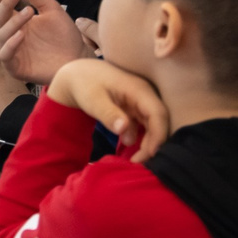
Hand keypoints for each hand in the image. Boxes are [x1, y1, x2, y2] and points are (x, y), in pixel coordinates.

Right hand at [0, 0, 92, 85]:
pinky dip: (11, 45)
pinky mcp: (16, 67)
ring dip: (14, 21)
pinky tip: (21, 34)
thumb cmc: (65, 36)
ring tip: (29, 11)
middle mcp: (11, 35)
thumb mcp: (51, 9)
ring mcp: (12, 51)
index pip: (0, 7)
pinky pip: (6, 55)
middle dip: (5, 4)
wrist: (79, 59)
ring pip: (2, 34)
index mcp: (17, 21)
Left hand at [45, 59, 170, 158]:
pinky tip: (131, 152)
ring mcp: (142, 102)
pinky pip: (145, 126)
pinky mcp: (136, 109)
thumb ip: (108, 114)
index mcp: (139, 89)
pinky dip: (141, 139)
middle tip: (138, 162)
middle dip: (154, 143)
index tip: (149, 154)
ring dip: (148, 143)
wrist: (78, 75)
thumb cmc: (85, 84)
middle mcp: (145, 95)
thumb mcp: (93, 100)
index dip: (159, 134)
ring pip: (154, 125)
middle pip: (160, 121)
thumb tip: (124, 129)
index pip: (158, 113)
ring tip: (135, 160)